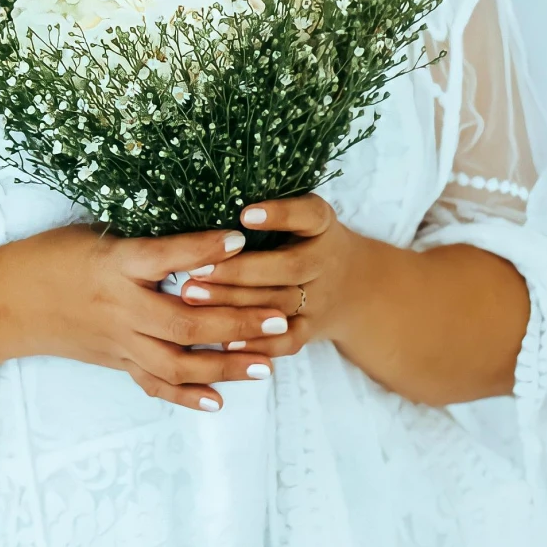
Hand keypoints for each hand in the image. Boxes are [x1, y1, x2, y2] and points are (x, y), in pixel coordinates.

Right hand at [0, 221, 317, 410]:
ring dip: (227, 365)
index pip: (165, 256)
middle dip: (237, 321)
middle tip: (279, 318)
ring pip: (179, 362)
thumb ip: (143, 239)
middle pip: (186, 321)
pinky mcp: (116, 362)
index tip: (242, 237)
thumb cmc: (51, 256)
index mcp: (114, 265)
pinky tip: (221, 400)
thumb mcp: (95, 233)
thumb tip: (198, 228)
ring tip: (268, 363)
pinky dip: (189, 396)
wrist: (6, 303)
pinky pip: (155, 384)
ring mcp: (119, 340)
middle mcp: (119, 307)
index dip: (204, 248)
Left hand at [168, 194, 366, 359]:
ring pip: (279, 305)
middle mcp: (325, 262)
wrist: (353, 287)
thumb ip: (272, 213)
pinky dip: (257, 344)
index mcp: (322, 226)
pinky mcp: (311, 329)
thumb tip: (207, 202)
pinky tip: (222, 341)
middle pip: (287, 268)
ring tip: (193, 296)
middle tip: (195, 270)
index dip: (280, 216)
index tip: (245, 214)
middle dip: (238, 271)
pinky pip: (286, 341)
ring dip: (235, 304)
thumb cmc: (306, 241)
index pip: (309, 215)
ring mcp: (319, 300)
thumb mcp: (302, 218)